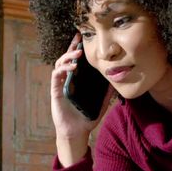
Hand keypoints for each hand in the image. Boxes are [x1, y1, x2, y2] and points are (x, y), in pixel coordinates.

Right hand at [50, 34, 114, 166]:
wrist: (76, 132)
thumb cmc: (86, 117)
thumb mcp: (100, 103)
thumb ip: (107, 93)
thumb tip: (116, 81)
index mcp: (76, 80)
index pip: (76, 61)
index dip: (78, 49)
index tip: (83, 38)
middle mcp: (67, 80)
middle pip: (66, 58)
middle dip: (72, 47)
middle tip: (79, 39)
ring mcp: (60, 85)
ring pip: (60, 64)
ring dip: (68, 56)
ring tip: (79, 53)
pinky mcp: (56, 91)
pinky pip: (56, 76)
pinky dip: (63, 69)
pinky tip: (72, 67)